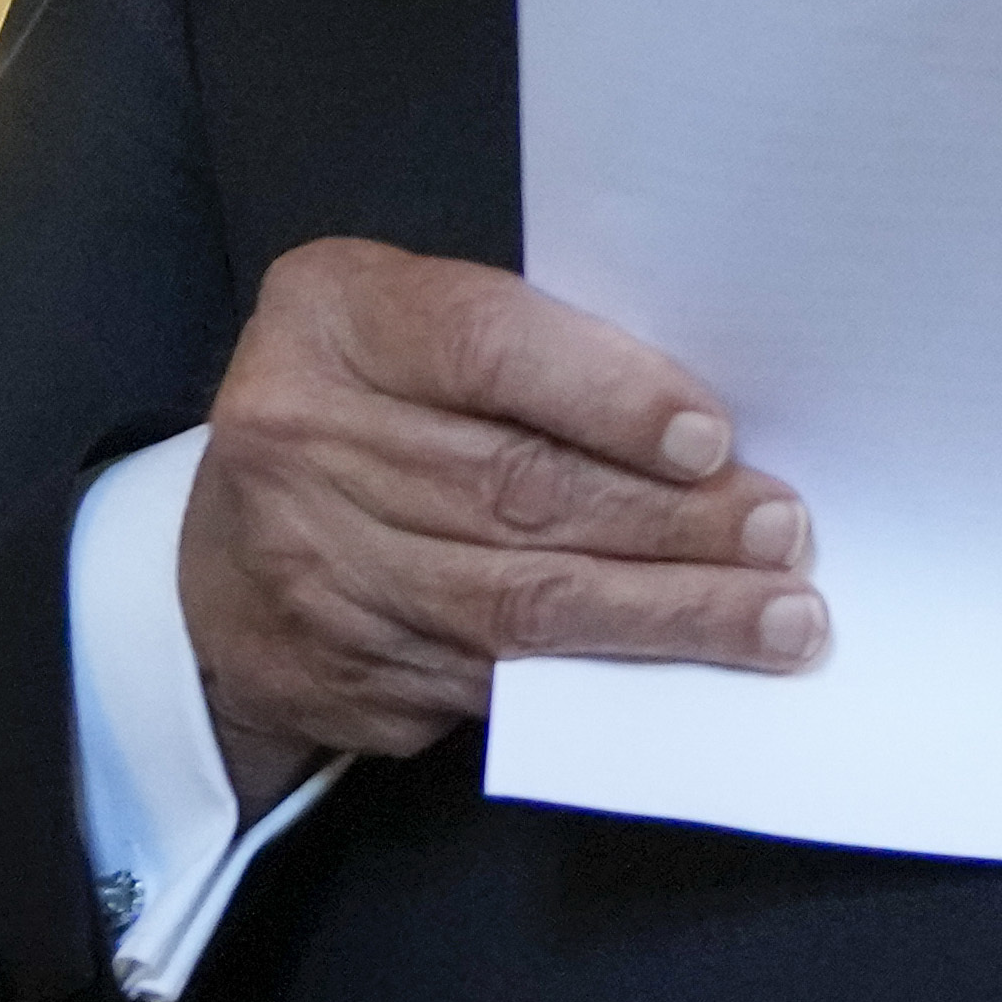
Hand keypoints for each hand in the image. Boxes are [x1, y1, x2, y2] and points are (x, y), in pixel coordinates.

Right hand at [174, 238, 821, 800]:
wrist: (220, 570)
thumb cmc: (360, 411)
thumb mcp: (408, 327)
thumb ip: (526, 348)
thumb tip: (698, 427)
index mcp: (329, 319)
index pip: (484, 346)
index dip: (607, 394)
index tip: (711, 439)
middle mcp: (300, 439)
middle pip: (516, 488)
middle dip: (670, 521)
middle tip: (781, 537)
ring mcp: (316, 570)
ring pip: (519, 603)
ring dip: (666, 614)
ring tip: (776, 617)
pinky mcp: (346, 674)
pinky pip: (499, 683)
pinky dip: (606, 679)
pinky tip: (688, 673)